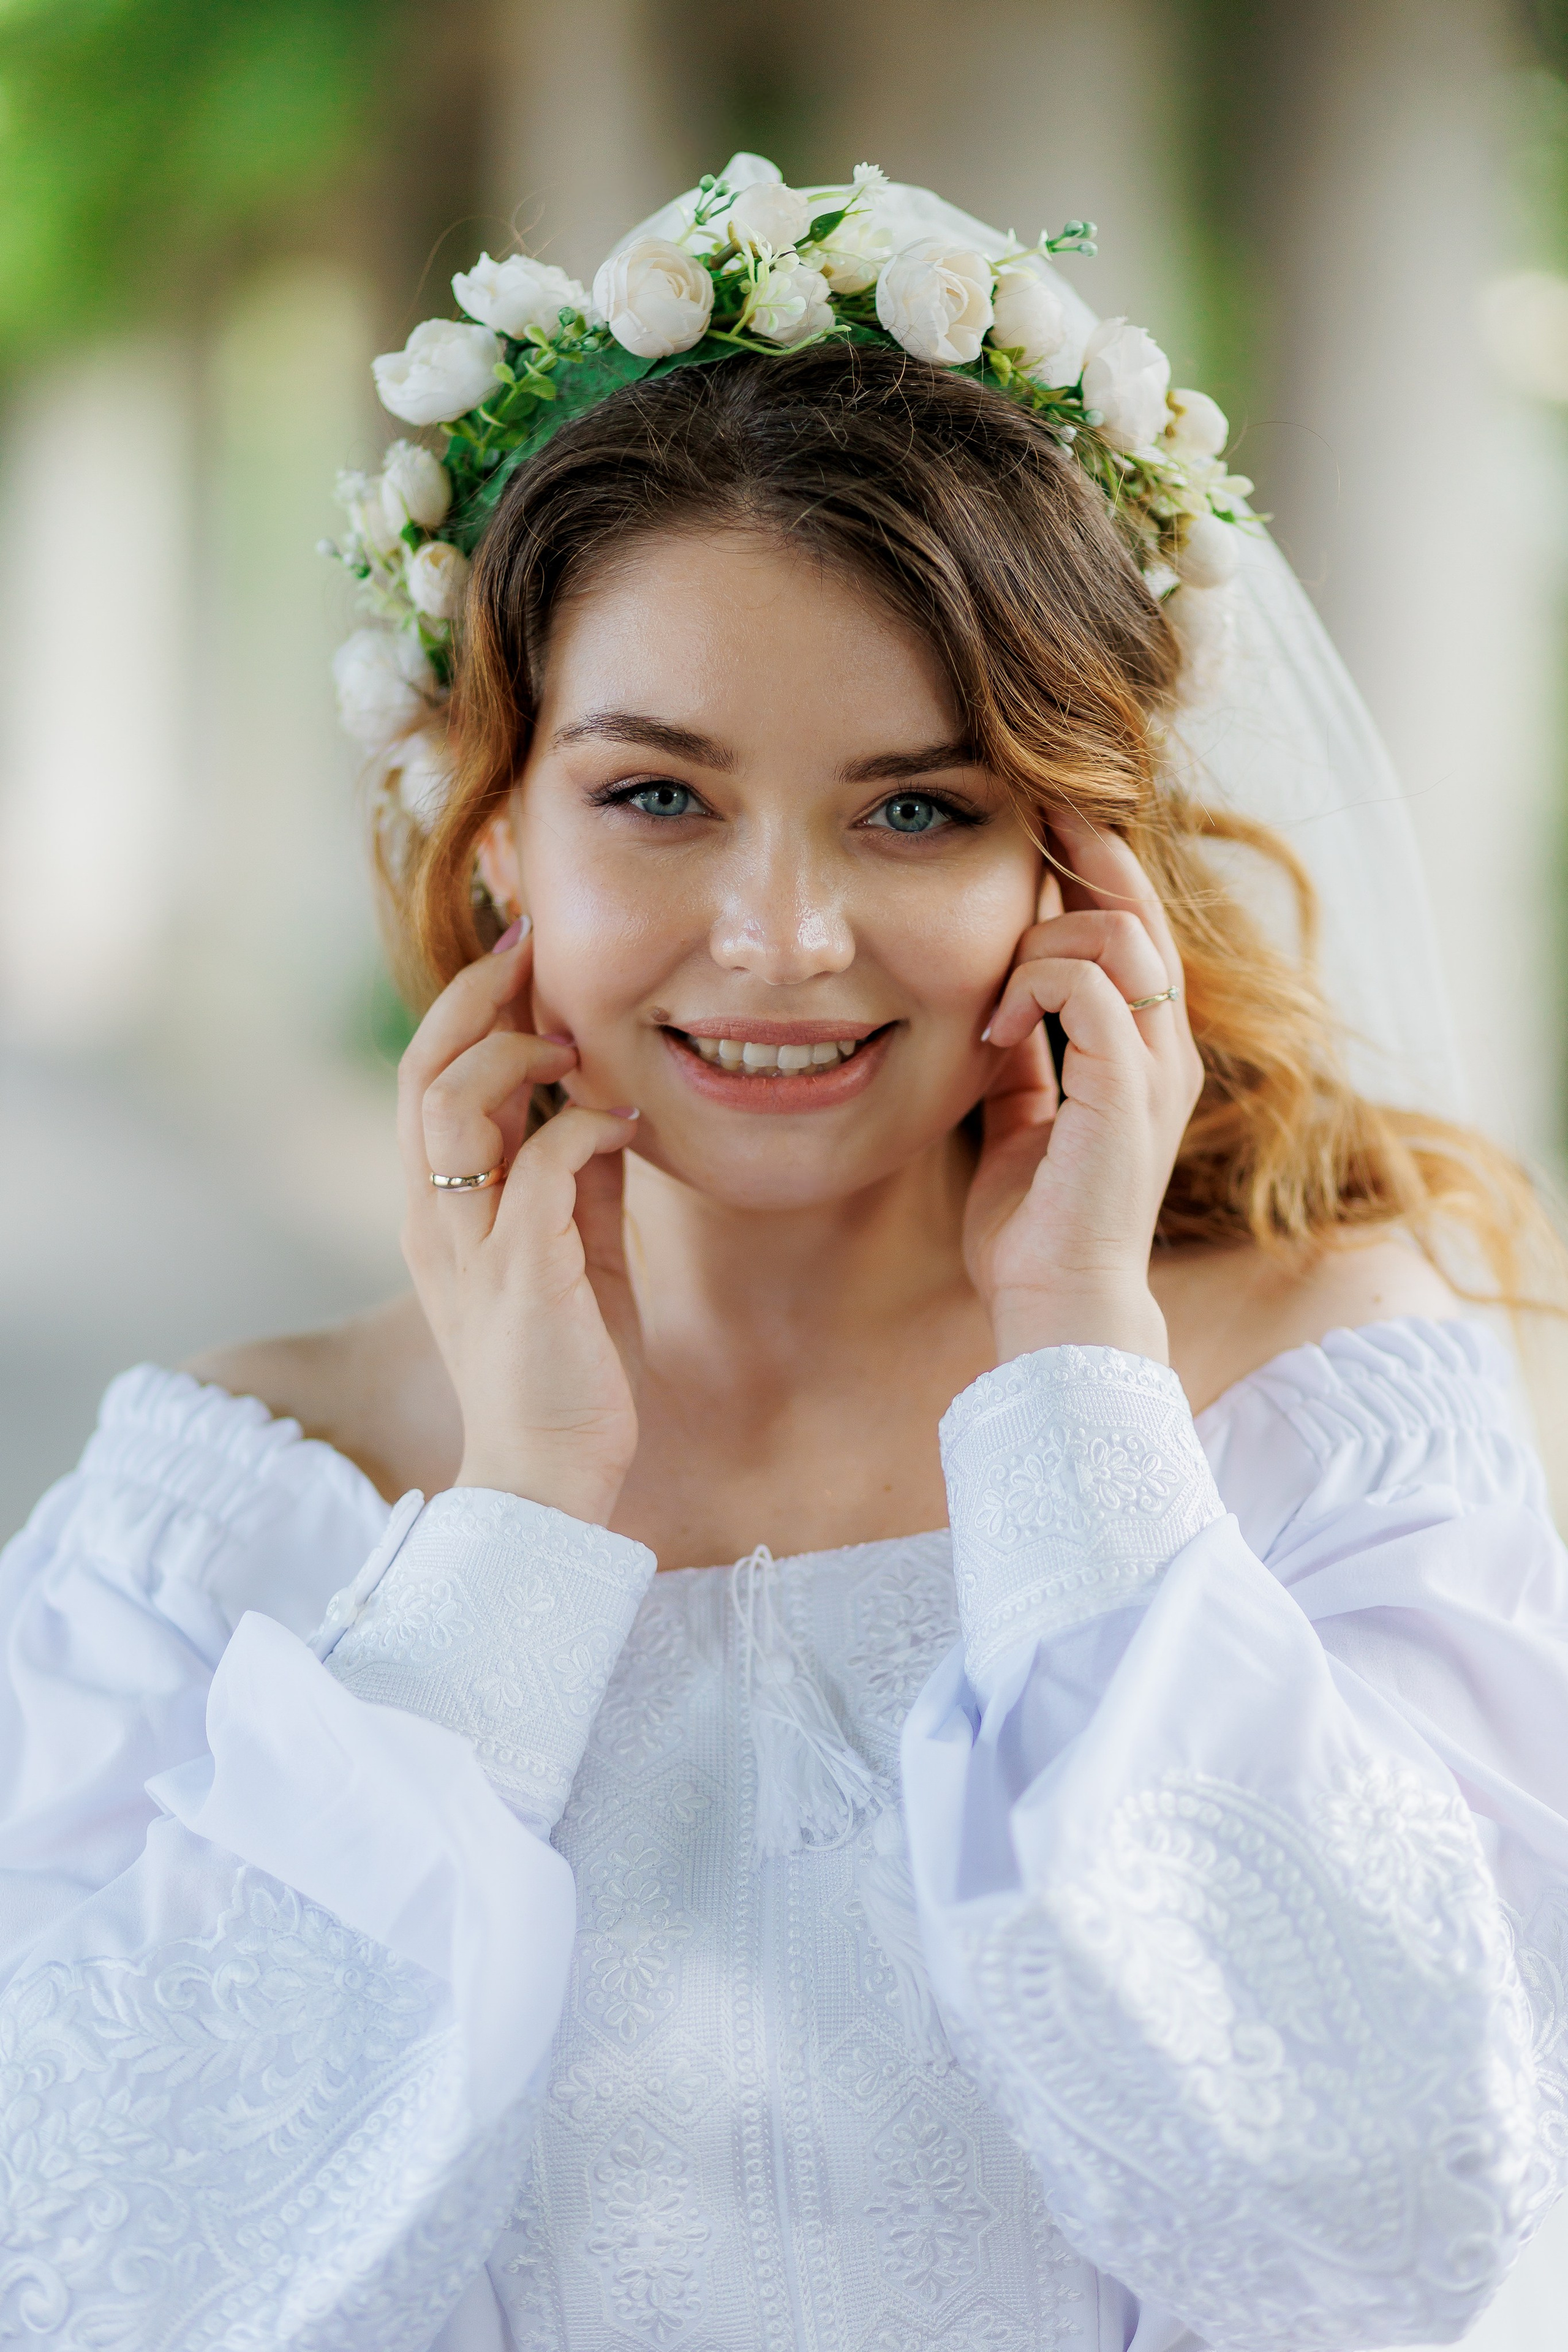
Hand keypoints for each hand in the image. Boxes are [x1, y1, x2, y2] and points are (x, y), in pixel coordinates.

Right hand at [398, 928, 641, 1520]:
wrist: (549, 1479)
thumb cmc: (565, 1372)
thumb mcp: (572, 1259)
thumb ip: (575, 1186)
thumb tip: (603, 1112)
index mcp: (439, 1215)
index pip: (427, 1084)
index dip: (467, 1010)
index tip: (522, 959)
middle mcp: (435, 1221)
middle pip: (422, 1073)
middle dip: (476, 997)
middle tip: (531, 948)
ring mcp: (470, 1246)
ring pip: (452, 1104)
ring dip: (513, 1051)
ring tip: (571, 1039)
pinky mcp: (521, 1275)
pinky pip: (542, 1166)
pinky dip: (584, 1127)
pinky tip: (625, 1123)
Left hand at [962, 809, 1203, 1364]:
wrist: (1056, 1306)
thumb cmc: (1036, 1227)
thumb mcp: (1022, 1120)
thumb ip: (1026, 1060)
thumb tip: (995, 1006)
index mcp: (1143, 1050)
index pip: (1131, 926)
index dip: (1092, 866)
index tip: (1039, 823)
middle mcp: (1164, 1049)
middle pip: (1139, 908)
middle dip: (1083, 850)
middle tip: (1029, 809)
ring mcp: (1154, 1068)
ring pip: (1118, 936)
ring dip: (1041, 943)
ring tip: (992, 999)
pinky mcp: (1128, 1090)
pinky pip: (1093, 988)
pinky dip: (1034, 988)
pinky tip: (993, 1032)